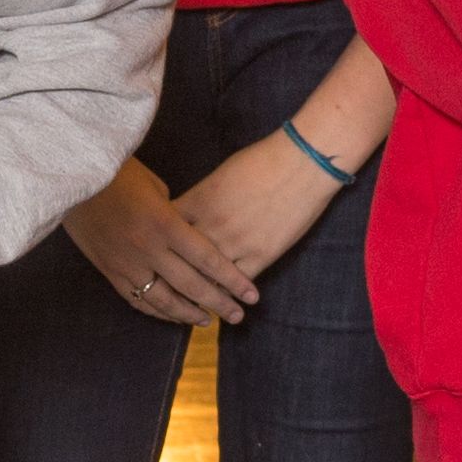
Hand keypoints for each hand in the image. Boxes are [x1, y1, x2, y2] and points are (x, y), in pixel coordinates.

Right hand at [62, 157, 259, 325]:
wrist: (68, 176)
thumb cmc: (115, 170)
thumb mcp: (154, 185)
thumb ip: (174, 212)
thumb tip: (186, 231)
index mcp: (165, 223)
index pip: (208, 259)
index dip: (232, 280)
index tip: (252, 295)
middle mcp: (149, 248)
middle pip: (192, 285)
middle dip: (219, 303)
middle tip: (238, 316)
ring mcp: (126, 263)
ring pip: (164, 300)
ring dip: (189, 314)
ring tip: (208, 321)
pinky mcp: (108, 270)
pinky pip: (137, 299)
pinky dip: (157, 311)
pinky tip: (172, 316)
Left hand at [168, 127, 338, 288]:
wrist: (303, 163)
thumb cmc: (263, 160)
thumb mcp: (221, 174)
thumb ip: (201, 198)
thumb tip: (190, 213)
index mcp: (198, 201)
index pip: (164, 230)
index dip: (159, 242)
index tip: (158, 251)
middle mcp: (211, 226)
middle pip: (179, 259)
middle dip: (170, 273)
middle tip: (164, 286)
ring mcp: (234, 243)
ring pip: (205, 278)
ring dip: (197, 290)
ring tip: (190, 302)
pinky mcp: (260, 256)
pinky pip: (235, 284)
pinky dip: (227, 293)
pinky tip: (223, 299)